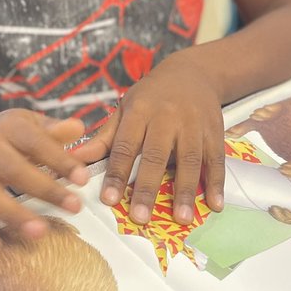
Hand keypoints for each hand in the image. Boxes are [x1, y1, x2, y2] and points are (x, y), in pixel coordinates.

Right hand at [0, 110, 88, 254]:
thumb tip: (78, 128)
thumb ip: (56, 129)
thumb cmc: (12, 133)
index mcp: (9, 128)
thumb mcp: (32, 123)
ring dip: (15, 217)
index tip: (83, 179)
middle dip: (46, 191)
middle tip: (75, 207)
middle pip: (16, 172)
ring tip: (40, 232)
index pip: (37, 144)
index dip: (60, 161)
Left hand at [74, 52, 225, 226]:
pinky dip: (216, 182)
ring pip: (190, 159)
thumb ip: (104, 138)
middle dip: (148, 188)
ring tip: (181, 218)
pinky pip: (216, 159)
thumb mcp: (125, 109)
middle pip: (157, 156)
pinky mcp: (214, 131)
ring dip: (186, 190)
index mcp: (140, 112)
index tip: (108, 199)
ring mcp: (193, 124)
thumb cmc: (152, 96)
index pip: (125, 146)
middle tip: (140, 217)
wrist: (193, 73)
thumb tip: (74, 160)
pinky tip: (214, 204)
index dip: (116, 173)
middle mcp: (167, 117)